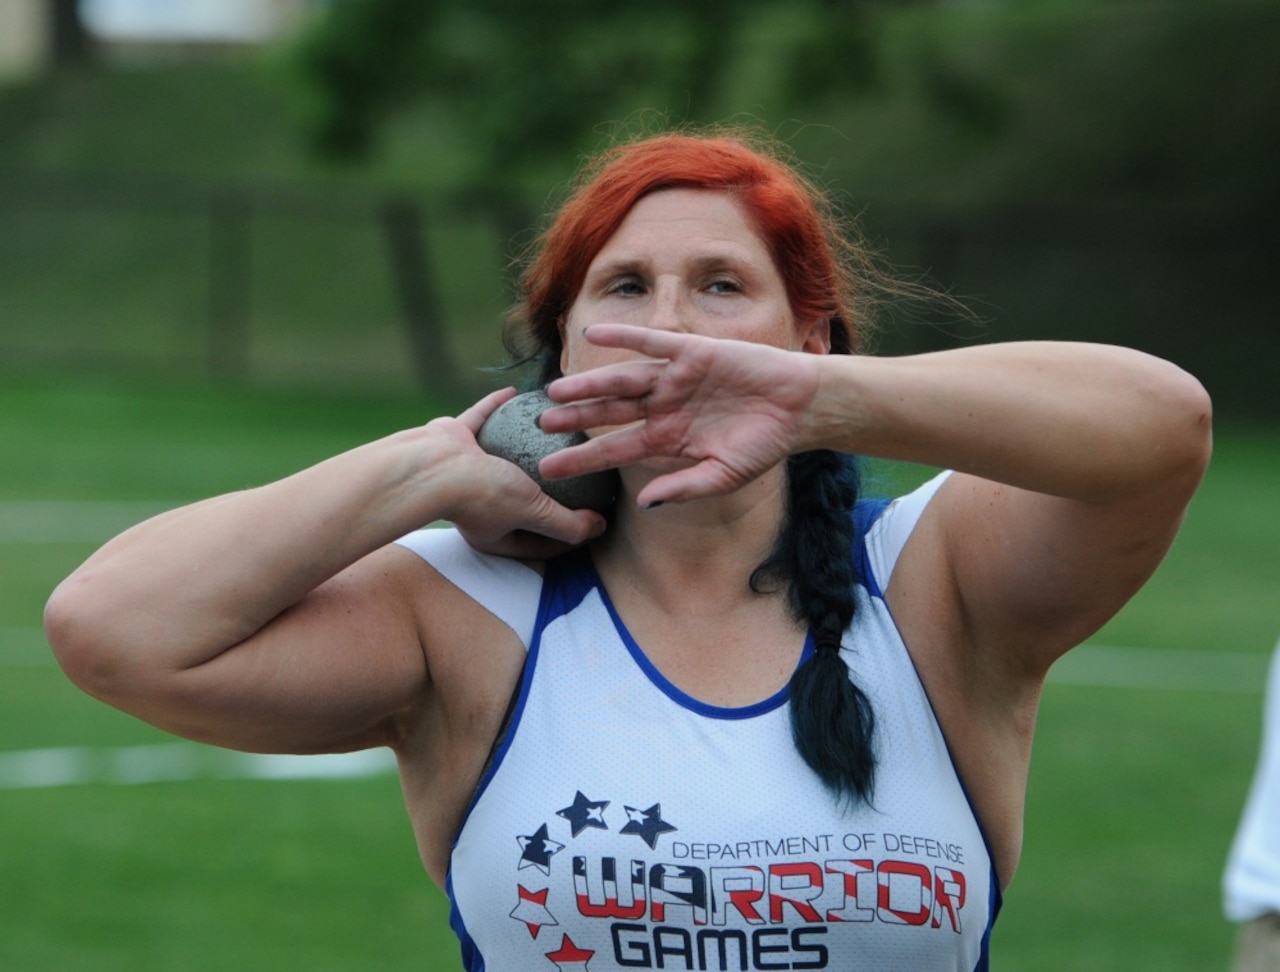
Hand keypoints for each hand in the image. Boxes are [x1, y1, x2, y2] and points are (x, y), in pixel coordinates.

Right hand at [434, 388, 607, 558]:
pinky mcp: (454, 440)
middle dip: (549, 489)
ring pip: (502, 454)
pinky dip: (497, 406)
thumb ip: (566, 524)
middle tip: (580, 476)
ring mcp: (465, 470)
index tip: (594, 521)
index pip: (540, 541)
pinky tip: (517, 392)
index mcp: (495, 533)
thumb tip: (598, 528)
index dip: (569, 535)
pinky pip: (482, 418)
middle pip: (522, 500)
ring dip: (525, 444)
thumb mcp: (535, 513)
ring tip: (554, 432)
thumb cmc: (482, 494)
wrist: (430, 466)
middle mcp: (479, 503)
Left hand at [538, 324, 821, 506]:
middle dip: (576, 419)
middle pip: (610, 412)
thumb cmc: (764, 444)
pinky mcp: (692, 352)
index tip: (549, 470)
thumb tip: (644, 505)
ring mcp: (675, 378)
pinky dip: (624, 335)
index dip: (583, 458)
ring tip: (555, 391)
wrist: (799, 408)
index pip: (616, 450)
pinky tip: (593, 333)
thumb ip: (683, 487)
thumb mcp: (722, 474)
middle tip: (539, 425)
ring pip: (622, 380)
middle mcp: (664, 407)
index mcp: (668, 439)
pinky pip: (652, 341)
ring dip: (589, 384)